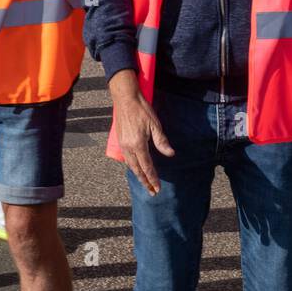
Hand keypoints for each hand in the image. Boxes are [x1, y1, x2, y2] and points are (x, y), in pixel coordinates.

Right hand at [109, 69, 173, 193]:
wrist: (125, 98)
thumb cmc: (142, 109)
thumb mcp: (155, 125)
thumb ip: (162, 141)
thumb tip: (170, 154)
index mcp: (138, 144)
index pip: (147, 167)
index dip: (153, 178)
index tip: (157, 188)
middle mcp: (129, 147)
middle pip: (137, 170)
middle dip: (145, 182)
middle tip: (151, 192)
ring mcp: (123, 144)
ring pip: (131, 165)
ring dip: (138, 175)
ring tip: (145, 183)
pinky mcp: (120, 140)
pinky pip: (127, 158)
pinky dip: (132, 166)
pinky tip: (136, 168)